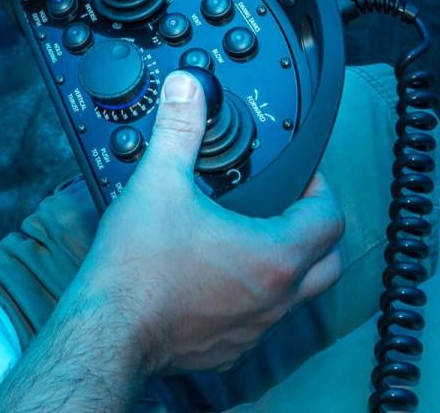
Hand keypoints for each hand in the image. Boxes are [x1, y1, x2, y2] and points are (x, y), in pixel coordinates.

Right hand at [76, 71, 344, 374]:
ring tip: (253, 240)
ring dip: (287, 267)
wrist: (108, 329)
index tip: (302, 178)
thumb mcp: (159, 182)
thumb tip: (188, 89)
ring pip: (296, 298)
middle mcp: (275, 298)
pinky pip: (260, 324)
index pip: (330, 219)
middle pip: (329, 264)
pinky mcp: (230, 351)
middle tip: (291, 209)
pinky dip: (253, 300)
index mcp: (273, 254)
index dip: (321, 189)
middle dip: (316, 231)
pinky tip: (220, 281)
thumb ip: (179, 129)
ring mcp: (255, 329)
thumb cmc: (137, 268)